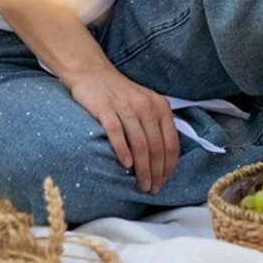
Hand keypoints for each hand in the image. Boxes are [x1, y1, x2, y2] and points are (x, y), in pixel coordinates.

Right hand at [66, 63, 179, 194]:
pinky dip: (123, 150)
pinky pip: (117, 132)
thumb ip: (156, 124)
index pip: (170, 141)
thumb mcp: (145, 104)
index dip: (169, 165)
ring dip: (142, 168)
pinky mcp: (105, 107)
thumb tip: (164, 159)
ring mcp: (125, 106)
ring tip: (141, 185)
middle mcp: (145, 105)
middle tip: (152, 189)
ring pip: (140, 143)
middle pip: (156, 146)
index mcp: (159, 106)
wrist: (92, 72)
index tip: (164, 181)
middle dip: (156, 172)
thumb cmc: (120, 94)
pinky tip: (125, 165)